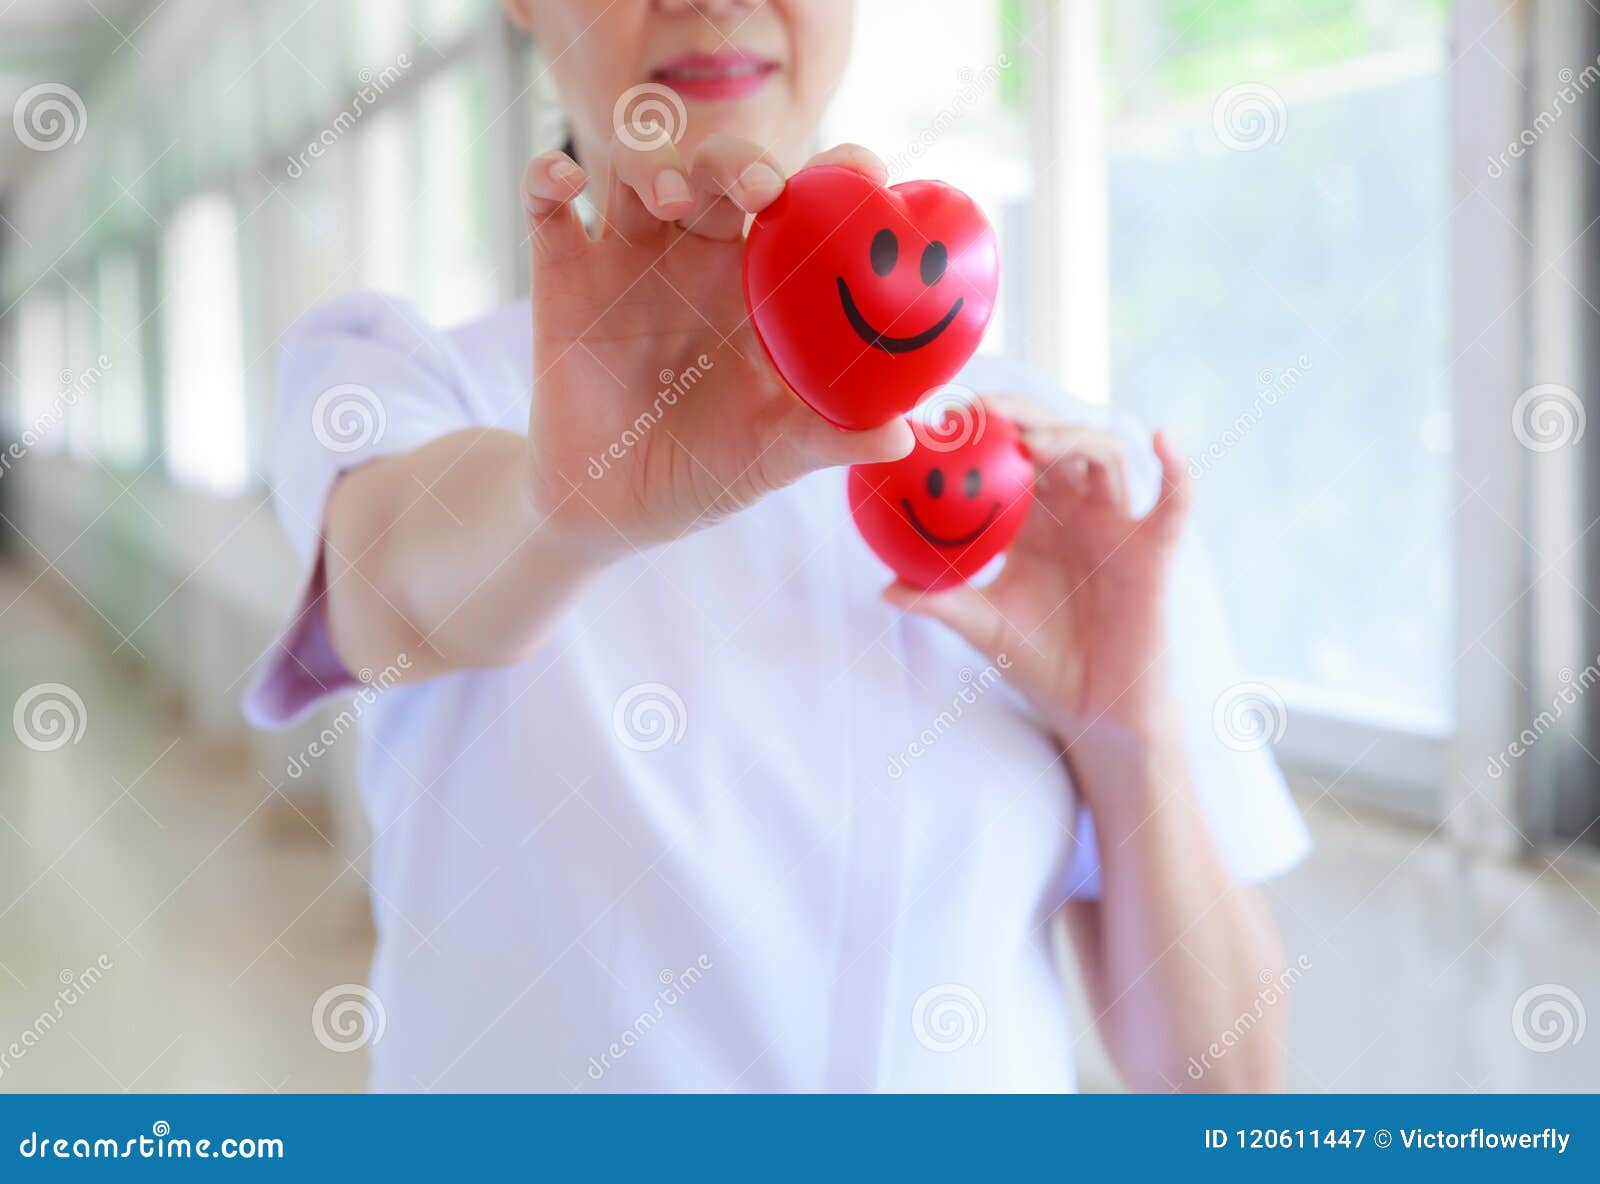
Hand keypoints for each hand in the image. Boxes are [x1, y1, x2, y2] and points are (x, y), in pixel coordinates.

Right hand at [520, 135, 911, 560]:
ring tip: (676, 202)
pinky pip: (547, 206)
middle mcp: (697, 256)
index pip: (804, 201)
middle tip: (763, 189)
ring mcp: (628, 260)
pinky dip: (549, 176)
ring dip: (659, 165)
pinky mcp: (564, 278)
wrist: (613, 512)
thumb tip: (904, 434)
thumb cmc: (706, 473)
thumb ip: (830, 437)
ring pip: (639, 170)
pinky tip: (564, 178)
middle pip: (720, 167)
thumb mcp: (772, 457)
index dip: (836, 172)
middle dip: (740, 160)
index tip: (865, 172)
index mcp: (759, 284)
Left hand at [886, 396, 1190, 749]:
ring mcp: (1116, 524)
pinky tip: (1162, 439)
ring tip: (1033, 440)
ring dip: (1071, 438)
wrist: (1091, 709)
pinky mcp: (1153, 551)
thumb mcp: (981, 625)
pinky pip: (1174, 505)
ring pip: (1103, 456)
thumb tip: (885, 588)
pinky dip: (1176, 470)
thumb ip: (939, 601)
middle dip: (1021, 415)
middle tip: (980, 410)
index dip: (982, 428)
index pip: (1008, 453)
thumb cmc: (1038, 661)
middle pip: (1054, 438)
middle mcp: (1075, 510)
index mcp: (1032, 518)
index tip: (941, 413)